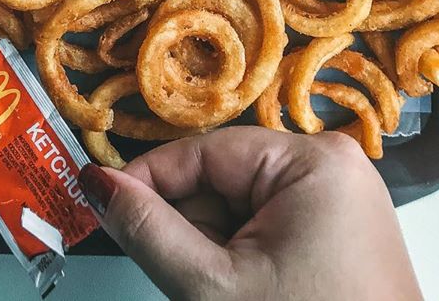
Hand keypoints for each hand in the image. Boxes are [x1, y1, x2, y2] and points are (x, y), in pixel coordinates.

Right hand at [80, 127, 421, 300]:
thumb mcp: (215, 287)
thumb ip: (150, 230)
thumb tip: (99, 183)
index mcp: (312, 160)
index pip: (204, 151)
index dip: (148, 179)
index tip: (104, 202)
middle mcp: (332, 164)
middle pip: (222, 179)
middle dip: (190, 227)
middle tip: (180, 276)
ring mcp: (340, 196)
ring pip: (241, 205)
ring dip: (215, 247)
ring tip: (223, 291)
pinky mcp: (339, 227)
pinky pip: (269, 223)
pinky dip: (244, 256)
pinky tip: (247, 291)